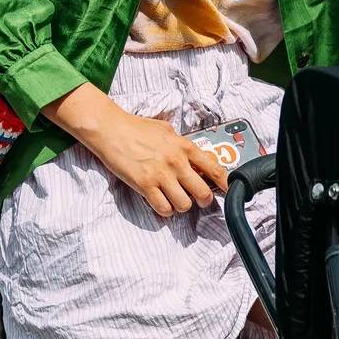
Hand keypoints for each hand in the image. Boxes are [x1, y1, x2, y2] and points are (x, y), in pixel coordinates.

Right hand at [97, 112, 226, 219]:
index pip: (215, 169)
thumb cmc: (136, 127)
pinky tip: (160, 202)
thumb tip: (196, 157)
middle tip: (198, 199)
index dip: (224, 183)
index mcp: (185, 146)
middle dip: (203, 200)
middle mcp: (177, 162)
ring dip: (181, 206)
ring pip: (184, 204)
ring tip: (175, 200)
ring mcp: (161, 175)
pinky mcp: (144, 185)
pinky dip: (164, 210)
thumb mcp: (166, 130)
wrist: (110, 129)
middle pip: (203, 193)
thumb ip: (182, 144)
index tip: (228, 190)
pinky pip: (163, 209)